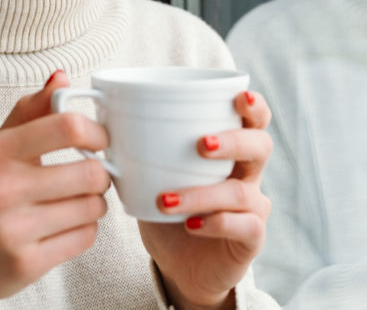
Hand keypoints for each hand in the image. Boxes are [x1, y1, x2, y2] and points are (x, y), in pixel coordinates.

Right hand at [0, 71, 111, 308]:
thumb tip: (63, 77)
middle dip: (100, 175)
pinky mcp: (26, 264)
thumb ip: (29, 111)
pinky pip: (85, 237)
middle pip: (91, 172)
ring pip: (92, 207)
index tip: (100, 140)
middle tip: (90, 176)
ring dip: (93, 204)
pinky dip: (84, 231)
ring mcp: (12, 230)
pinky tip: (64, 227)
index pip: (67, 127)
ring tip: (74, 203)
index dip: (98, 132)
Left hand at [139, 91, 272, 309]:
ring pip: (241, 191)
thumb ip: (142, 152)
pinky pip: (245, 226)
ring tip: (167, 199)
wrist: (181, 268)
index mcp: (231, 152)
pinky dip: (216, 223)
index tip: (239, 97)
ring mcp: (253, 208)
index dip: (254, 106)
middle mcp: (248, 175)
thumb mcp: (154, 179)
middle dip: (233, 140)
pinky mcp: (252, 239)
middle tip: (200, 144)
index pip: (254, 120)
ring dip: (202, 192)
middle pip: (261, 146)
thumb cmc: (170, 214)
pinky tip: (191, 225)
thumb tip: (106, 120)